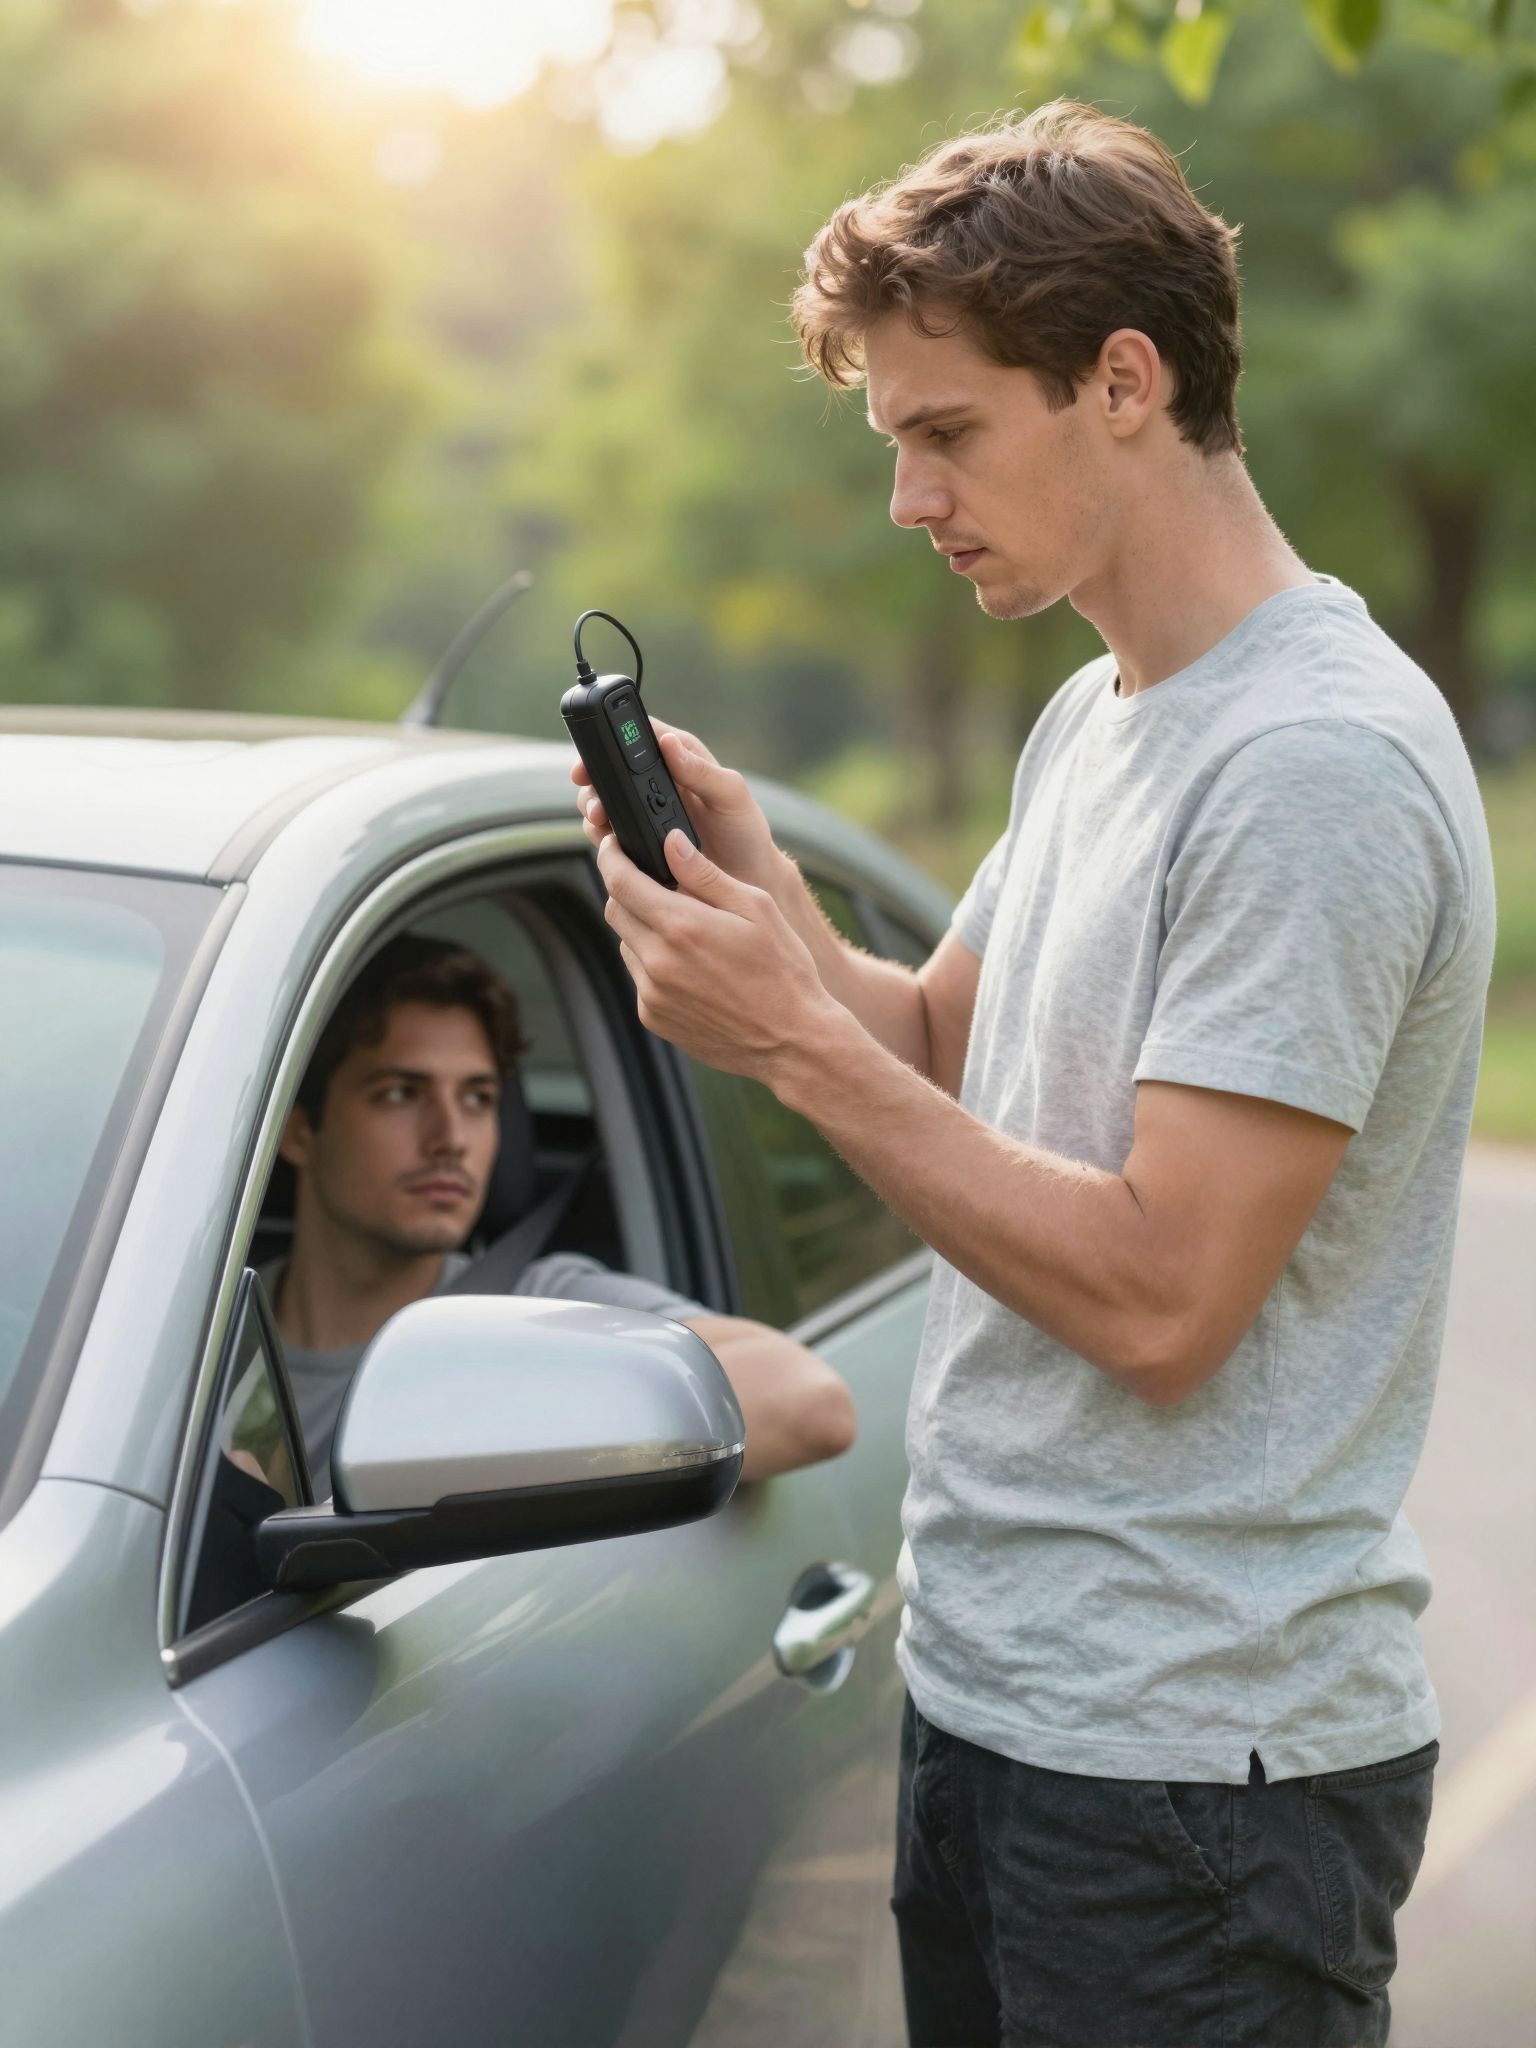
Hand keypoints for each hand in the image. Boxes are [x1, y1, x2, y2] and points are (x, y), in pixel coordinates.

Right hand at [571, 721, 784, 894]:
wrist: (747, 881)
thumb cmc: (745, 834)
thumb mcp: (731, 795)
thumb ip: (701, 770)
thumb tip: (669, 742)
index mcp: (681, 760)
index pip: (639, 736)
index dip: (612, 737)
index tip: (596, 751)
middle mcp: (659, 784)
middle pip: (610, 770)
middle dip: (595, 781)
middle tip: (597, 798)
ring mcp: (646, 814)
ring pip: (604, 803)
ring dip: (595, 811)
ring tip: (601, 821)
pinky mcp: (639, 843)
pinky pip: (611, 836)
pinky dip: (604, 838)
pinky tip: (612, 844)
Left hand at [595, 825, 836, 1082]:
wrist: (792, 1042)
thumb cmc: (784, 971)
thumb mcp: (756, 908)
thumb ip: (706, 874)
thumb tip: (671, 842)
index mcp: (682, 927)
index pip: (619, 880)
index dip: (611, 855)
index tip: (614, 845)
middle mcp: (658, 962)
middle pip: (615, 910)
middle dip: (628, 890)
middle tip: (659, 886)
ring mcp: (652, 994)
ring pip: (626, 944)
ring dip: (644, 930)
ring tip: (688, 935)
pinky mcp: (654, 1018)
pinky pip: (640, 979)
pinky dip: (655, 965)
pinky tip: (693, 969)